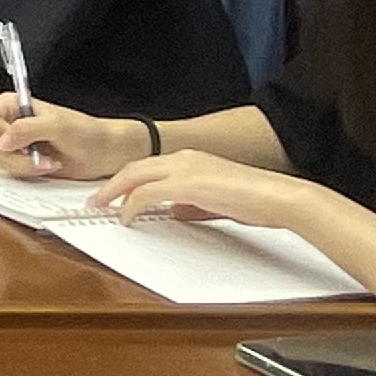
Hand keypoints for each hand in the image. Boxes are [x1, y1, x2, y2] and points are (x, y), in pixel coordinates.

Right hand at [0, 93, 148, 177]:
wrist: (104, 153)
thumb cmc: (87, 132)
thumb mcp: (57, 126)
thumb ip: (26, 129)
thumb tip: (1, 142)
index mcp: (13, 105)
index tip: (15, 139)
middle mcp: (10, 124)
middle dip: (14, 154)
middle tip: (35, 153)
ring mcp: (15, 145)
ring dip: (22, 165)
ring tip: (47, 161)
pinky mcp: (22, 163)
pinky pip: (9, 172)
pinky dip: (27, 173)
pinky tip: (47, 167)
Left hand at [92, 148, 329, 237]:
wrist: (280, 197)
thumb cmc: (258, 201)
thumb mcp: (217, 202)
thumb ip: (193, 204)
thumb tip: (175, 212)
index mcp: (192, 159)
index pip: (149, 166)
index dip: (127, 180)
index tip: (113, 194)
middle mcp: (184, 158)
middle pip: (134, 167)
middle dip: (112, 184)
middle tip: (96, 200)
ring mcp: (185, 169)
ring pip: (135, 175)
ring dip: (114, 192)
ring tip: (101, 207)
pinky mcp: (188, 184)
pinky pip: (147, 193)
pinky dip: (131, 204)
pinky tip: (125, 217)